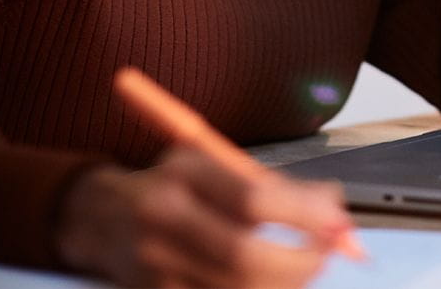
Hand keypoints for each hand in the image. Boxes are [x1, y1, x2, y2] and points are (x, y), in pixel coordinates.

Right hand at [56, 146, 349, 287]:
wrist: (102, 218)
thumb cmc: (174, 186)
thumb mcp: (215, 164)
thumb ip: (275, 184)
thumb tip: (334, 207)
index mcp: (183, 173)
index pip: (253, 199)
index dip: (304, 216)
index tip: (338, 224)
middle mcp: (164, 220)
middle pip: (244, 256)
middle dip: (299, 262)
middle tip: (326, 255)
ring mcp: (155, 267)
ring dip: (284, 285)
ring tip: (303, 269)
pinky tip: (270, 283)